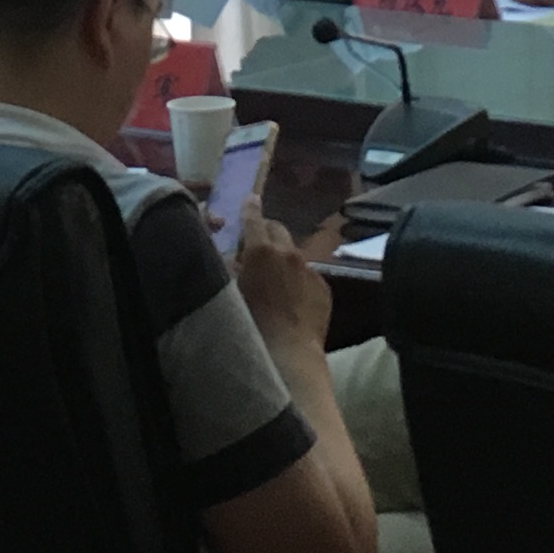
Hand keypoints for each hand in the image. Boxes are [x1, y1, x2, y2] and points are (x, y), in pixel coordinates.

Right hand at [234, 220, 332, 356]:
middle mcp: (289, 253)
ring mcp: (310, 270)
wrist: (288, 353)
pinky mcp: (324, 288)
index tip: (250, 199)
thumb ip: (229, 269)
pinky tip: (291, 301)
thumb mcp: (229, 293)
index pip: (253, 219)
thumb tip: (231, 258)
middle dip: (266, 233)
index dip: (249, 208)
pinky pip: (308, 276)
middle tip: (255, 248)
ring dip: (282, 260)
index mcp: (261, 250)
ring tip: (273, 281)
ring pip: (293, 255)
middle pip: (277, 229)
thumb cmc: (250, 324)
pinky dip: (298, 280)